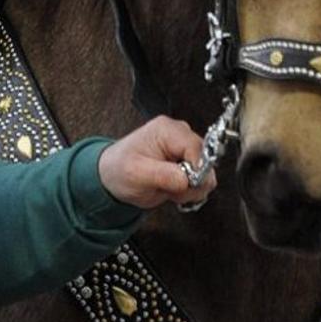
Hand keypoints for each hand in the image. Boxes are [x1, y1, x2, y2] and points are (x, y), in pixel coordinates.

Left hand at [97, 116, 215, 209]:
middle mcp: (180, 135)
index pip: (196, 148)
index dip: (196, 170)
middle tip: (172, 191)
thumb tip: (188, 179)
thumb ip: (164, 175)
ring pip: (207, 173)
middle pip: (206, 160)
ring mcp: (185, 148)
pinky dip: (190, 191)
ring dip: (191, 189)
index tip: (185, 185)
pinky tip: (173, 190)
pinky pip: (202, 180)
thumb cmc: (120, 169)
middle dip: (192, 182)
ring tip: (169, 190)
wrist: (113, 176)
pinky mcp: (188, 162)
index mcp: (167, 130)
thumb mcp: (136, 173)